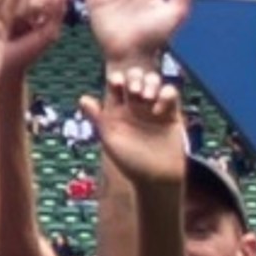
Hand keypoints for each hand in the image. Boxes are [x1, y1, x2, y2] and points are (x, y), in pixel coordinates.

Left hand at [93, 60, 190, 187]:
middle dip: (135, 77)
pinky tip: (160, 109)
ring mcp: (153, 108)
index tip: (118, 84)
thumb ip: (98, 118)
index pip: (116, 84)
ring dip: (150, 82)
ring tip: (147, 97)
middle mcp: (135, 106)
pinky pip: (170, 93)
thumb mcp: (110, 140)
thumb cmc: (130, 163)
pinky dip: (166, 94)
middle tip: (135, 91)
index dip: (117, 79)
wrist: (156, 178)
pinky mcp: (171, 113)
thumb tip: (83, 98)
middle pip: (135, 77)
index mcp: (117, 110)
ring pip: (153, 81)